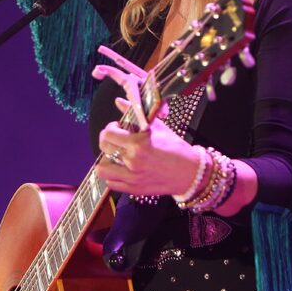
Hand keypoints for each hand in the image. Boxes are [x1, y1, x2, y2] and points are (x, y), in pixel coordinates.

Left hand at [93, 45, 200, 196]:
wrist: (189, 172)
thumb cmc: (174, 147)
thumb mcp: (157, 126)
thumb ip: (134, 112)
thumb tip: (118, 100)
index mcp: (139, 144)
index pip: (108, 133)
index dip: (110, 128)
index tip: (118, 127)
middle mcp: (133, 161)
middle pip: (103, 148)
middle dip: (107, 141)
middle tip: (116, 139)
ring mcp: (132, 178)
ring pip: (102, 169)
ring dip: (106, 160)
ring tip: (116, 156)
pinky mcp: (134, 190)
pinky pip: (111, 183)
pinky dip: (112, 175)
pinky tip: (121, 168)